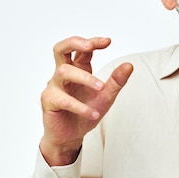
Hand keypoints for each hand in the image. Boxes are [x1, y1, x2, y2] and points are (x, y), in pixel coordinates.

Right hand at [39, 36, 132, 165]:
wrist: (71, 135)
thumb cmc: (86, 112)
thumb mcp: (106, 96)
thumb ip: (116, 81)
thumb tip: (129, 65)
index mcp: (77, 68)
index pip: (82, 49)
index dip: (93, 42)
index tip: (108, 41)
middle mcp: (63, 74)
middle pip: (60, 49)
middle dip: (74, 43)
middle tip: (90, 46)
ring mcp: (54, 86)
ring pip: (64, 72)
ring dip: (85, 78)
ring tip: (101, 88)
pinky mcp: (49, 101)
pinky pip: (63, 100)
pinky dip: (80, 106)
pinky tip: (93, 113)